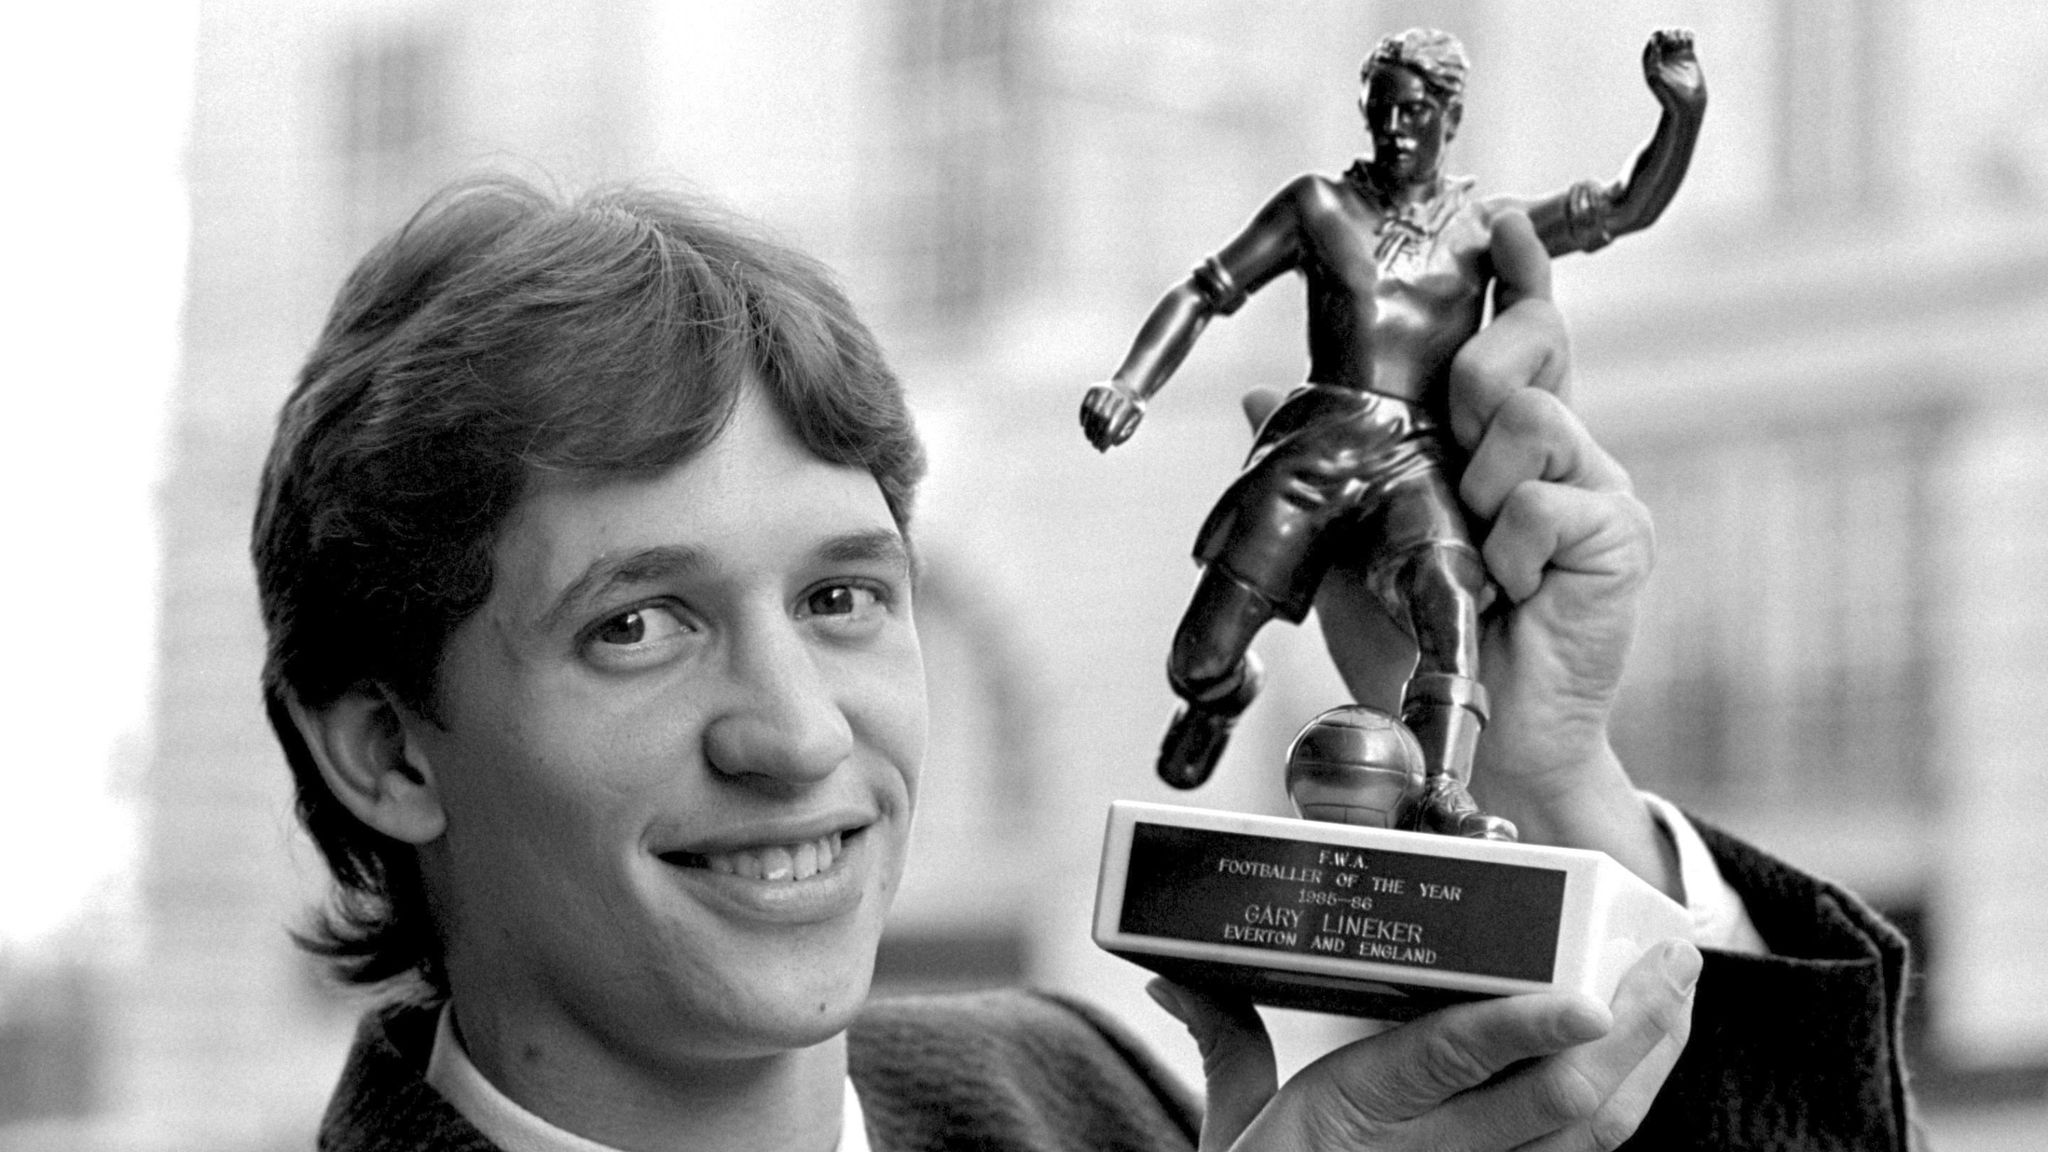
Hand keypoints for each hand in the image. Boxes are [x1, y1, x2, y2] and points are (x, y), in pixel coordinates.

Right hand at [1081, 381, 1145, 450]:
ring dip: (1089, 428)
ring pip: (1092, 412)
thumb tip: (1113, 443)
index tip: (1102, 449)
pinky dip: (1084, 417)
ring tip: (1090, 438)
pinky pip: (1086, 405)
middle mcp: (1115, 395)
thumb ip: (1127, 433)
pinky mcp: (1094, 389)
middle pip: (1102, 419)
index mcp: (1129, 404)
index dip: (1106, 440)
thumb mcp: (1136, 419)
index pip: (1114, 426)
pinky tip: (1085, 427)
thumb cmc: (1133, 407)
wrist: (1129, 384)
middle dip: (1097, 435)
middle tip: (1095, 445)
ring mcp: (1104, 390)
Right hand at [1149, 939, 1700, 1151]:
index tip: (1585, 1000)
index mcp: (1359, 1113)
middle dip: (1631, 1028)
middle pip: (1560, 1100)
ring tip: (1675, 990)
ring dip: (1648, 1061)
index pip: (1451, 1063)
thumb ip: (1226, 1037)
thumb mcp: (1234, 1121)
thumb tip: (1174, 973)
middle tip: (1671, 959)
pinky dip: (1625, 1106)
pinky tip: (1648, 1060)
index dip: (1526, 1031)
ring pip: (1588, 1134)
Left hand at [1255, 211, 1670, 892]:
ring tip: (1482, 554)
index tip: (1498, 218)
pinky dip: (1512, 549)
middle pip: (1530, 348)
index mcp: (1500, 441)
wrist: (1474, 740)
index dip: (1516, 273)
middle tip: (1457, 432)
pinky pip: (1550, 503)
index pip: (1519, 334)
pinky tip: (1512, 592)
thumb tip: (1254, 394)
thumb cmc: (1418, 639)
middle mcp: (1558, 450)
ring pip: (1533, 421)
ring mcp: (1597, 491)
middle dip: (1479, 370)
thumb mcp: (1352, 542)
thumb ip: (1322, 466)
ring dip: (1483, 489)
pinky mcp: (1621, 537)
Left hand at [1642, 29, 1704, 111]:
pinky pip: (1689, 38)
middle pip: (1666, 33)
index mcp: (1651, 60)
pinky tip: (1689, 39)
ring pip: (1677, 34)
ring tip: (1682, 44)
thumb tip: (1653, 41)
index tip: (1662, 41)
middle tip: (1673, 44)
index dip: (1658, 36)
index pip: (1653, 38)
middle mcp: (1664, 56)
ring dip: (1679, 33)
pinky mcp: (1690, 56)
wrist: (1686, 104)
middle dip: (1670, 34)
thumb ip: (1652, 59)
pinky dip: (1689, 34)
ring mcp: (1677, 55)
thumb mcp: (1656, 77)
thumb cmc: (1668, 94)